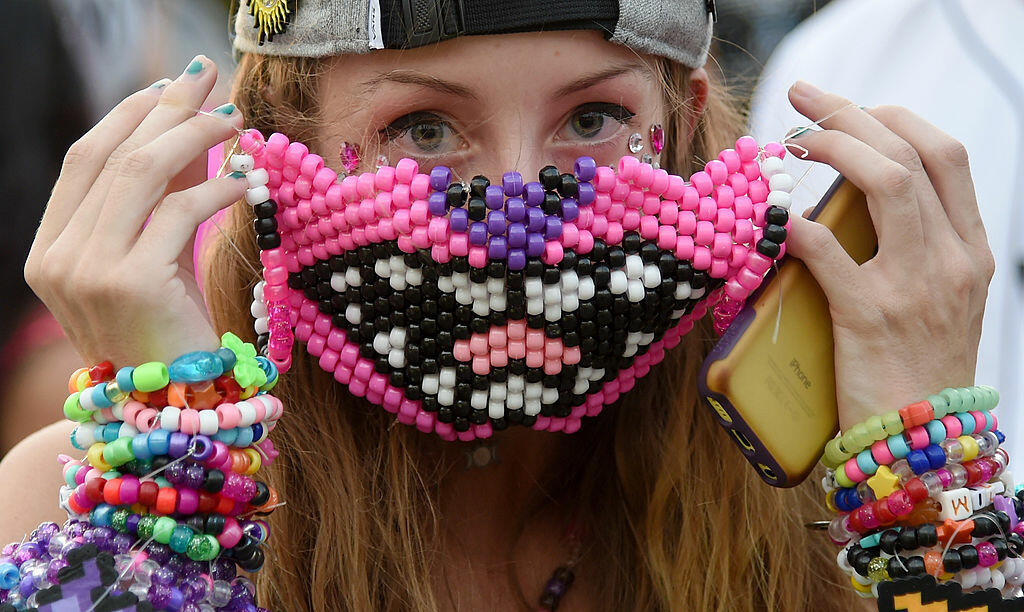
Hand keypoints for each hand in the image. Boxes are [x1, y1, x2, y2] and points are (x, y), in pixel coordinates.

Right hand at [24, 56, 246, 366]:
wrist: (178, 405)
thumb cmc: (170, 331)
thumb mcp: (155, 257)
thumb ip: (160, 201)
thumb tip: (192, 131)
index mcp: (50, 250)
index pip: (84, 159)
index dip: (128, 115)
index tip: (170, 87)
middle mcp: (59, 257)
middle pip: (112, 155)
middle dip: (165, 109)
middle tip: (210, 80)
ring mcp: (88, 270)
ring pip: (141, 172)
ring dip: (195, 135)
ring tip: (236, 120)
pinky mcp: (132, 282)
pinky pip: (179, 211)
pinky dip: (218, 187)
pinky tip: (247, 179)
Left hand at [783, 81, 993, 429]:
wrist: (920, 444)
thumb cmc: (917, 371)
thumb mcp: (941, 304)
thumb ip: (915, 253)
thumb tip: (850, 207)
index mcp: (972, 251)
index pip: (947, 156)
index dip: (897, 119)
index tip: (855, 109)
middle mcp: (952, 259)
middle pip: (910, 154)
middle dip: (853, 114)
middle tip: (805, 100)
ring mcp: (915, 286)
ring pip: (884, 183)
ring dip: (831, 147)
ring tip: (791, 140)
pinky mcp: (870, 317)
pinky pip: (828, 252)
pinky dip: (797, 225)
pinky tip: (774, 216)